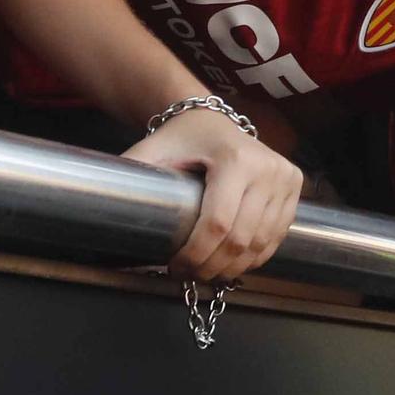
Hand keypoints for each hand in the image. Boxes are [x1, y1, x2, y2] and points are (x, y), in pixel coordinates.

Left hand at [125, 108, 303, 280]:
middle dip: (211, 266)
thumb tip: (98, 219)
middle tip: (188, 276)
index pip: (218, 223)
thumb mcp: (151, 152)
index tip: (175, 268)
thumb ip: (130, 180)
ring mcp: (286, 176)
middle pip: (241, 238)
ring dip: (234, 267)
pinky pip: (277, 235)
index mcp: (235, 158)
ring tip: (208, 273)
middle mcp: (267, 167)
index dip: (196, 254)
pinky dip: (255, 256)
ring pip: (261, 243)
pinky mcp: (296, 185)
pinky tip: (233, 262)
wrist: (211, 119)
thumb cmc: (179, 138)